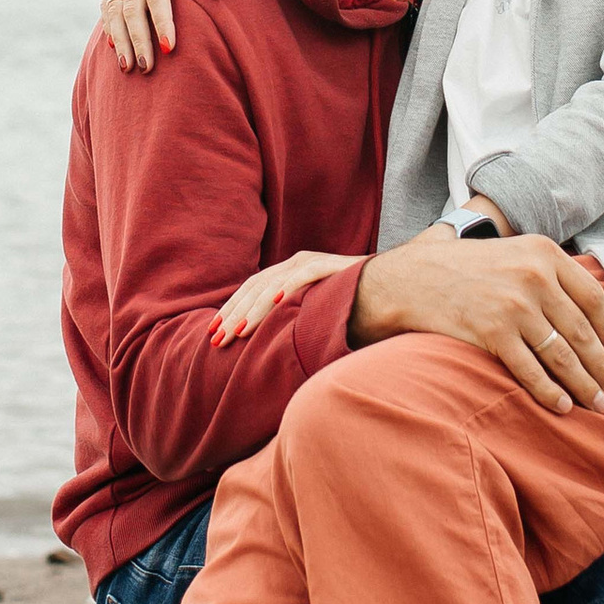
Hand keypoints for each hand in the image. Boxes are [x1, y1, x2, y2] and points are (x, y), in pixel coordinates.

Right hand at [99, 0, 219, 68]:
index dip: (162, 23)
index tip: (170, 49)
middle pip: (132, 8)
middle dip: (139, 40)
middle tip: (148, 69)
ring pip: (114, 8)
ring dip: (120, 39)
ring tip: (128, 67)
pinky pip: (106, 2)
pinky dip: (109, 26)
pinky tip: (115, 47)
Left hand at [213, 249, 357, 344]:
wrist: (390, 284)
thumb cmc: (351, 302)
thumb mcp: (313, 310)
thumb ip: (291, 317)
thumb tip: (265, 341)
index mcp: (288, 271)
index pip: (251, 289)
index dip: (231, 309)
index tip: (213, 331)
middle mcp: (296, 262)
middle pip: (255, 287)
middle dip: (234, 314)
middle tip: (217, 338)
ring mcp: (313, 261)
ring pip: (274, 284)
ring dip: (253, 308)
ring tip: (238, 330)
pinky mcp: (331, 265)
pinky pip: (304, 275)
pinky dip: (288, 287)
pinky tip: (274, 302)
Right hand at [351, 229, 603, 417]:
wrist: (409, 279)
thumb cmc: (462, 269)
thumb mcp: (511, 252)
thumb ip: (547, 272)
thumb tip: (587, 309)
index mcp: (544, 252)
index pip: (593, 298)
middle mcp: (534, 276)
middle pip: (582, 332)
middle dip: (601, 368)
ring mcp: (514, 306)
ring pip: (562, 356)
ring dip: (584, 386)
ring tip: (597, 405)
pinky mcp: (493, 333)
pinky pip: (531, 371)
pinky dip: (550, 393)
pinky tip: (562, 406)